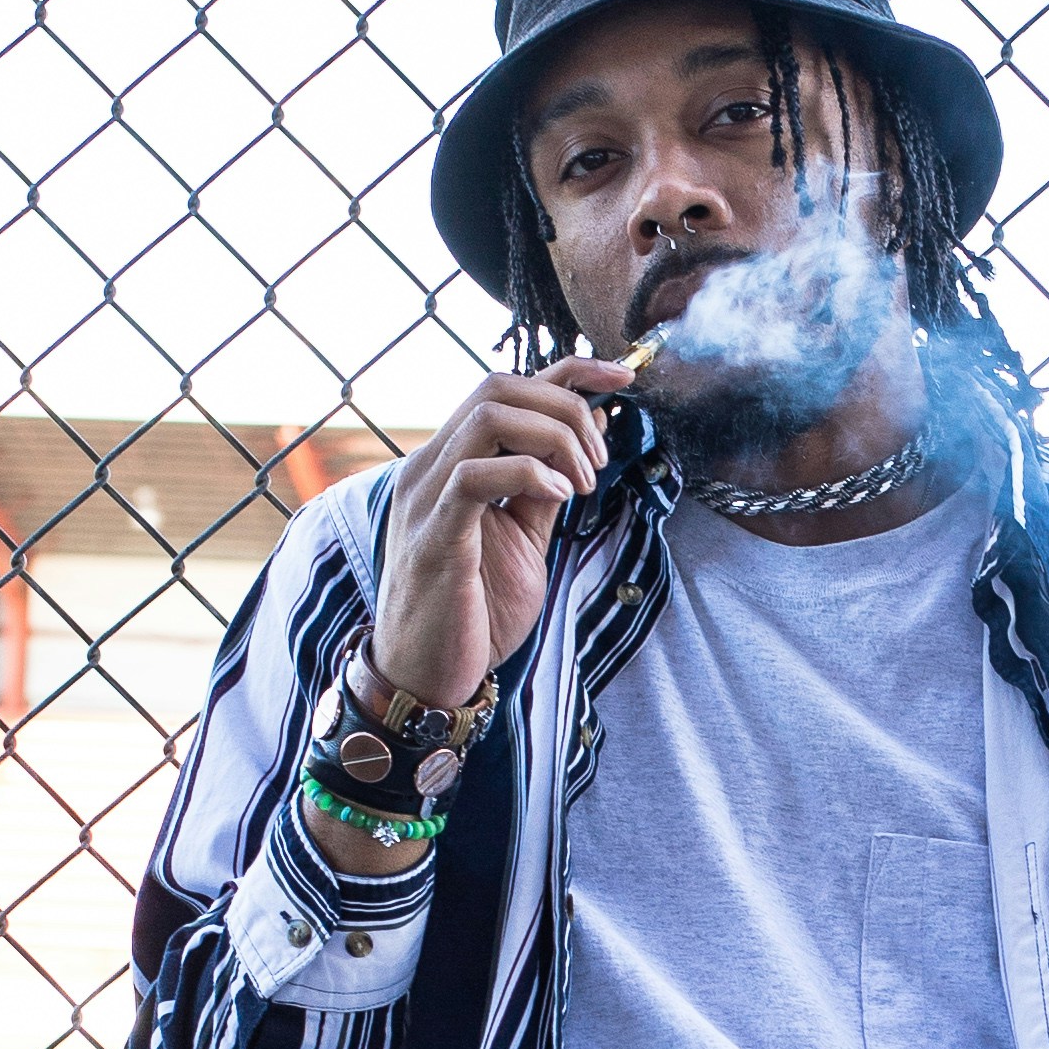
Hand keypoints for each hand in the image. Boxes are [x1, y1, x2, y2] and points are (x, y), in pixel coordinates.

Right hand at [364, 351, 644, 708]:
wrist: (429, 676)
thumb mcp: (524, 536)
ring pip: (488, 416)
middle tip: (599, 461)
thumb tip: (592, 426)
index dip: (569, 371)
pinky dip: (530, 474)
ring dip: (554, 437)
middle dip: (566, 408)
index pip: (507, 387)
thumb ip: (549, 482)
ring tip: (581, 482)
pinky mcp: (433, 534)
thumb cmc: (474, 610)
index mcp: (451, 462)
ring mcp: (426, 497)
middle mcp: (431, 467)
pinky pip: (475, 476)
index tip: (623, 377)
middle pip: (498, 387)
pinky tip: (560, 498)